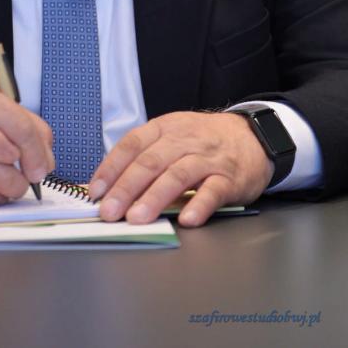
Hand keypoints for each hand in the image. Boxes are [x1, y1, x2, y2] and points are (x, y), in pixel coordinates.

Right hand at [0, 82, 54, 204]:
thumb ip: (28, 125)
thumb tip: (47, 162)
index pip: (22, 129)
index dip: (38, 153)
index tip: (42, 167)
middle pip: (13, 160)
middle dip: (27, 172)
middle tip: (26, 171)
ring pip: (2, 185)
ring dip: (13, 186)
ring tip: (7, 174)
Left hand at [88, 111, 273, 226]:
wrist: (252, 136)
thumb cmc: (204, 141)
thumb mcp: (173, 137)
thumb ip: (145, 157)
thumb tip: (110, 187)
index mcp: (164, 128)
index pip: (131, 145)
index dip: (111, 168)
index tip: (95, 191)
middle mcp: (183, 140)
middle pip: (150, 162)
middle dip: (126, 188)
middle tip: (110, 211)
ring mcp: (207, 158)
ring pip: (177, 175)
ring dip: (155, 197)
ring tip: (138, 217)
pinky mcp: (229, 177)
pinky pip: (213, 191)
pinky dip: (199, 204)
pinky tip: (187, 219)